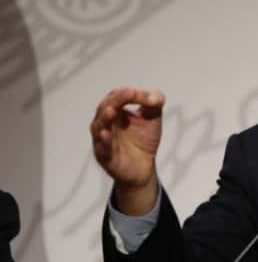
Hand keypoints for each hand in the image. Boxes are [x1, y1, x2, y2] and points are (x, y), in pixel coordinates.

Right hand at [90, 88, 164, 214]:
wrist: (144, 167)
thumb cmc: (144, 140)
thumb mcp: (152, 119)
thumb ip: (154, 104)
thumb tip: (155, 97)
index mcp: (115, 112)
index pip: (116, 97)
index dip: (128, 93)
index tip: (141, 94)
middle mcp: (105, 123)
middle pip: (104, 108)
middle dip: (116, 100)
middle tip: (128, 94)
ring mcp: (102, 140)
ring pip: (98, 127)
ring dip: (104, 118)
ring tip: (111, 111)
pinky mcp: (104, 157)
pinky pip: (101, 148)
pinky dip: (103, 141)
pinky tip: (106, 134)